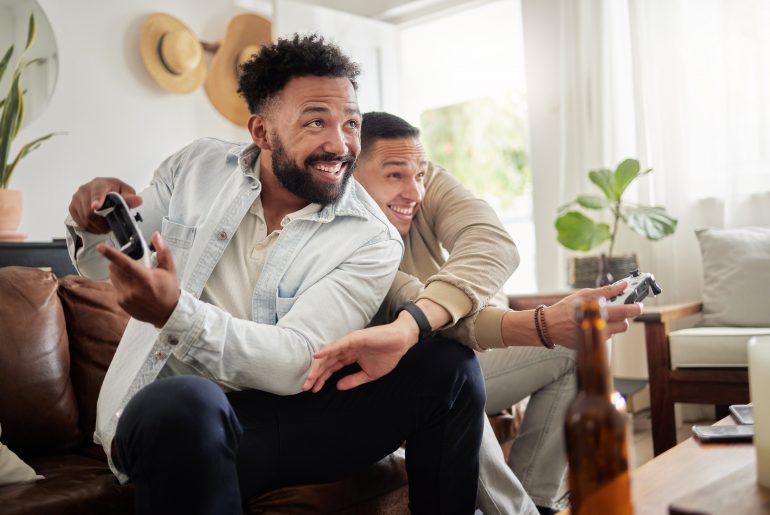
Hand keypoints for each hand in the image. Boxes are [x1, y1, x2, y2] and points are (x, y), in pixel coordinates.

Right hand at [69, 178, 141, 233]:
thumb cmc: (116, 191)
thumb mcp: (126, 192)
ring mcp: (77, 197)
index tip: (96, 207)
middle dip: (102, 223)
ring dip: (97, 227)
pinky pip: (80, 222)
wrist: (104, 191)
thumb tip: (138, 200)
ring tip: (105, 226)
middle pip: (90, 211)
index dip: (97, 200)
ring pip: (85, 219)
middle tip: (110, 227)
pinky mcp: (72, 206)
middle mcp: (85, 189)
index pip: (97, 192)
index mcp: (100, 183)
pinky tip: (97, 225)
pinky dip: (90, 227)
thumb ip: (130, 198)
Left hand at [97, 232, 179, 327]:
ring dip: (119, 273)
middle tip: (132, 264)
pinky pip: (115, 287)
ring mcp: (125, 298)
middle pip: (115, 268)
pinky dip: (121, 283)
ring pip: (113, 277)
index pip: (126, 264)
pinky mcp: (121, 303)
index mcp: (146, 280)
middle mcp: (133, 290)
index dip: (112, 254)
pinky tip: (134, 287)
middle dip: (119, 262)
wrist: (166, 314)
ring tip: (134, 277)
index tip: (100, 247)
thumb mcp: (169, 269)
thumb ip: (162, 251)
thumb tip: (156, 235)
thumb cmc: (168, 290)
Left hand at [302, 311, 418, 392]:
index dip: (321, 379)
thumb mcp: (369, 374)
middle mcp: (346, 349)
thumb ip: (353, 380)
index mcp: (349, 357)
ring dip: (318, 366)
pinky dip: (328, 349)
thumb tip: (338, 387)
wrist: (401, 343)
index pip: (331, 369)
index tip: (312, 390)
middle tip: (306, 387)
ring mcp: (349, 343)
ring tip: (309, 377)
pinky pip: (339, 344)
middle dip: (316, 375)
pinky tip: (317, 356)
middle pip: (326, 363)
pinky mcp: (355, 338)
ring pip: (329, 355)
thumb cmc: (388, 356)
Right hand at [546, 281, 642, 347]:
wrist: (550, 325)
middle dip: (624, 317)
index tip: (638, 304)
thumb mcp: (584, 294)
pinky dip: (602, 329)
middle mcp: (600, 328)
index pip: (625, 312)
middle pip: (624, 325)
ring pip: (614, 331)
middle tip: (618, 310)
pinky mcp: (593, 344)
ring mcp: (596, 338)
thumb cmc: (565, 309)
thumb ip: (606, 291)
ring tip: (600, 316)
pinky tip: (592, 323)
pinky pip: (604, 336)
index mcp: (599, 313)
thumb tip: (621, 285)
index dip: (635, 307)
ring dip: (612, 323)